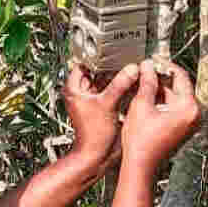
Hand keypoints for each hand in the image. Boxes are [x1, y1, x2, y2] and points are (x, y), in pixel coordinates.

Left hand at [62, 60, 141, 177]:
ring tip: (131, 67)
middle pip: (98, 73)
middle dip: (111, 67)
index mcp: (74, 89)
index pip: (84, 65)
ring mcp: (93, 101)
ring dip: (118, 77)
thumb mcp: (107, 103)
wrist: (97, 156)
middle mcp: (82, 94)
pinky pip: (113, 93)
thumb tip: (131, 69)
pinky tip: (133, 82)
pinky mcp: (103, 108)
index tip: (110, 50)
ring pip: (106, 83)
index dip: (96, 58)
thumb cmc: (92, 135)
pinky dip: (121, 88)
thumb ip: (119, 84)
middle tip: (125, 58)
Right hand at [121, 58, 200, 171]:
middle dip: (160, 78)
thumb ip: (147, 82)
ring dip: (158, 89)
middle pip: (178, 87)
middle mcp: (193, 115)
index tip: (151, 61)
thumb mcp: (142, 105)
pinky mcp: (181, 128)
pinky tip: (144, 98)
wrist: (140, 166)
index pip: (180, 76)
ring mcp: (189, 123)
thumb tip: (148, 66)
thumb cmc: (141, 141)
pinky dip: (160, 101)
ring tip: (140, 84)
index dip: (164, 65)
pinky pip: (173, 108)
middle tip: (143, 71)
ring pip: (174, 97)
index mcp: (189, 108)